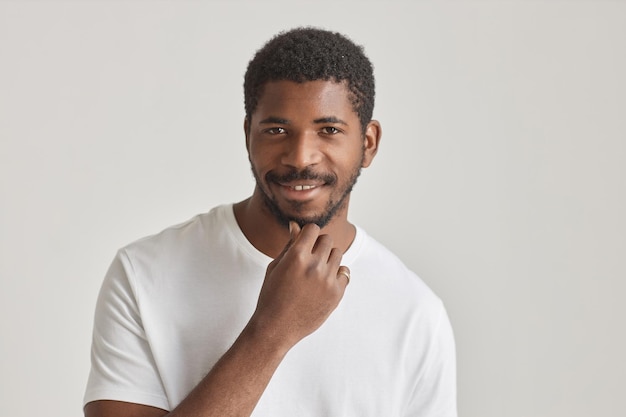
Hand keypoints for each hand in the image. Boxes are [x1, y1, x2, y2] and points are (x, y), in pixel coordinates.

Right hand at [250, 222, 349, 349]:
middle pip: (327, 239)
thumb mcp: (276, 267)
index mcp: (296, 256)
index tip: (304, 242)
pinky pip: (345, 272)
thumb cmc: (271, 295)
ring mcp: (327, 280)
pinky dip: (337, 274)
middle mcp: (314, 266)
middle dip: (318, 245)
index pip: (313, 229)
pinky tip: (324, 282)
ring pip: (338, 254)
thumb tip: (295, 225)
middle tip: (309, 258)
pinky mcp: (336, 294)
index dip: (308, 234)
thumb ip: (289, 245)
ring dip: (328, 258)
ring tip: (315, 271)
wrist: (276, 328)